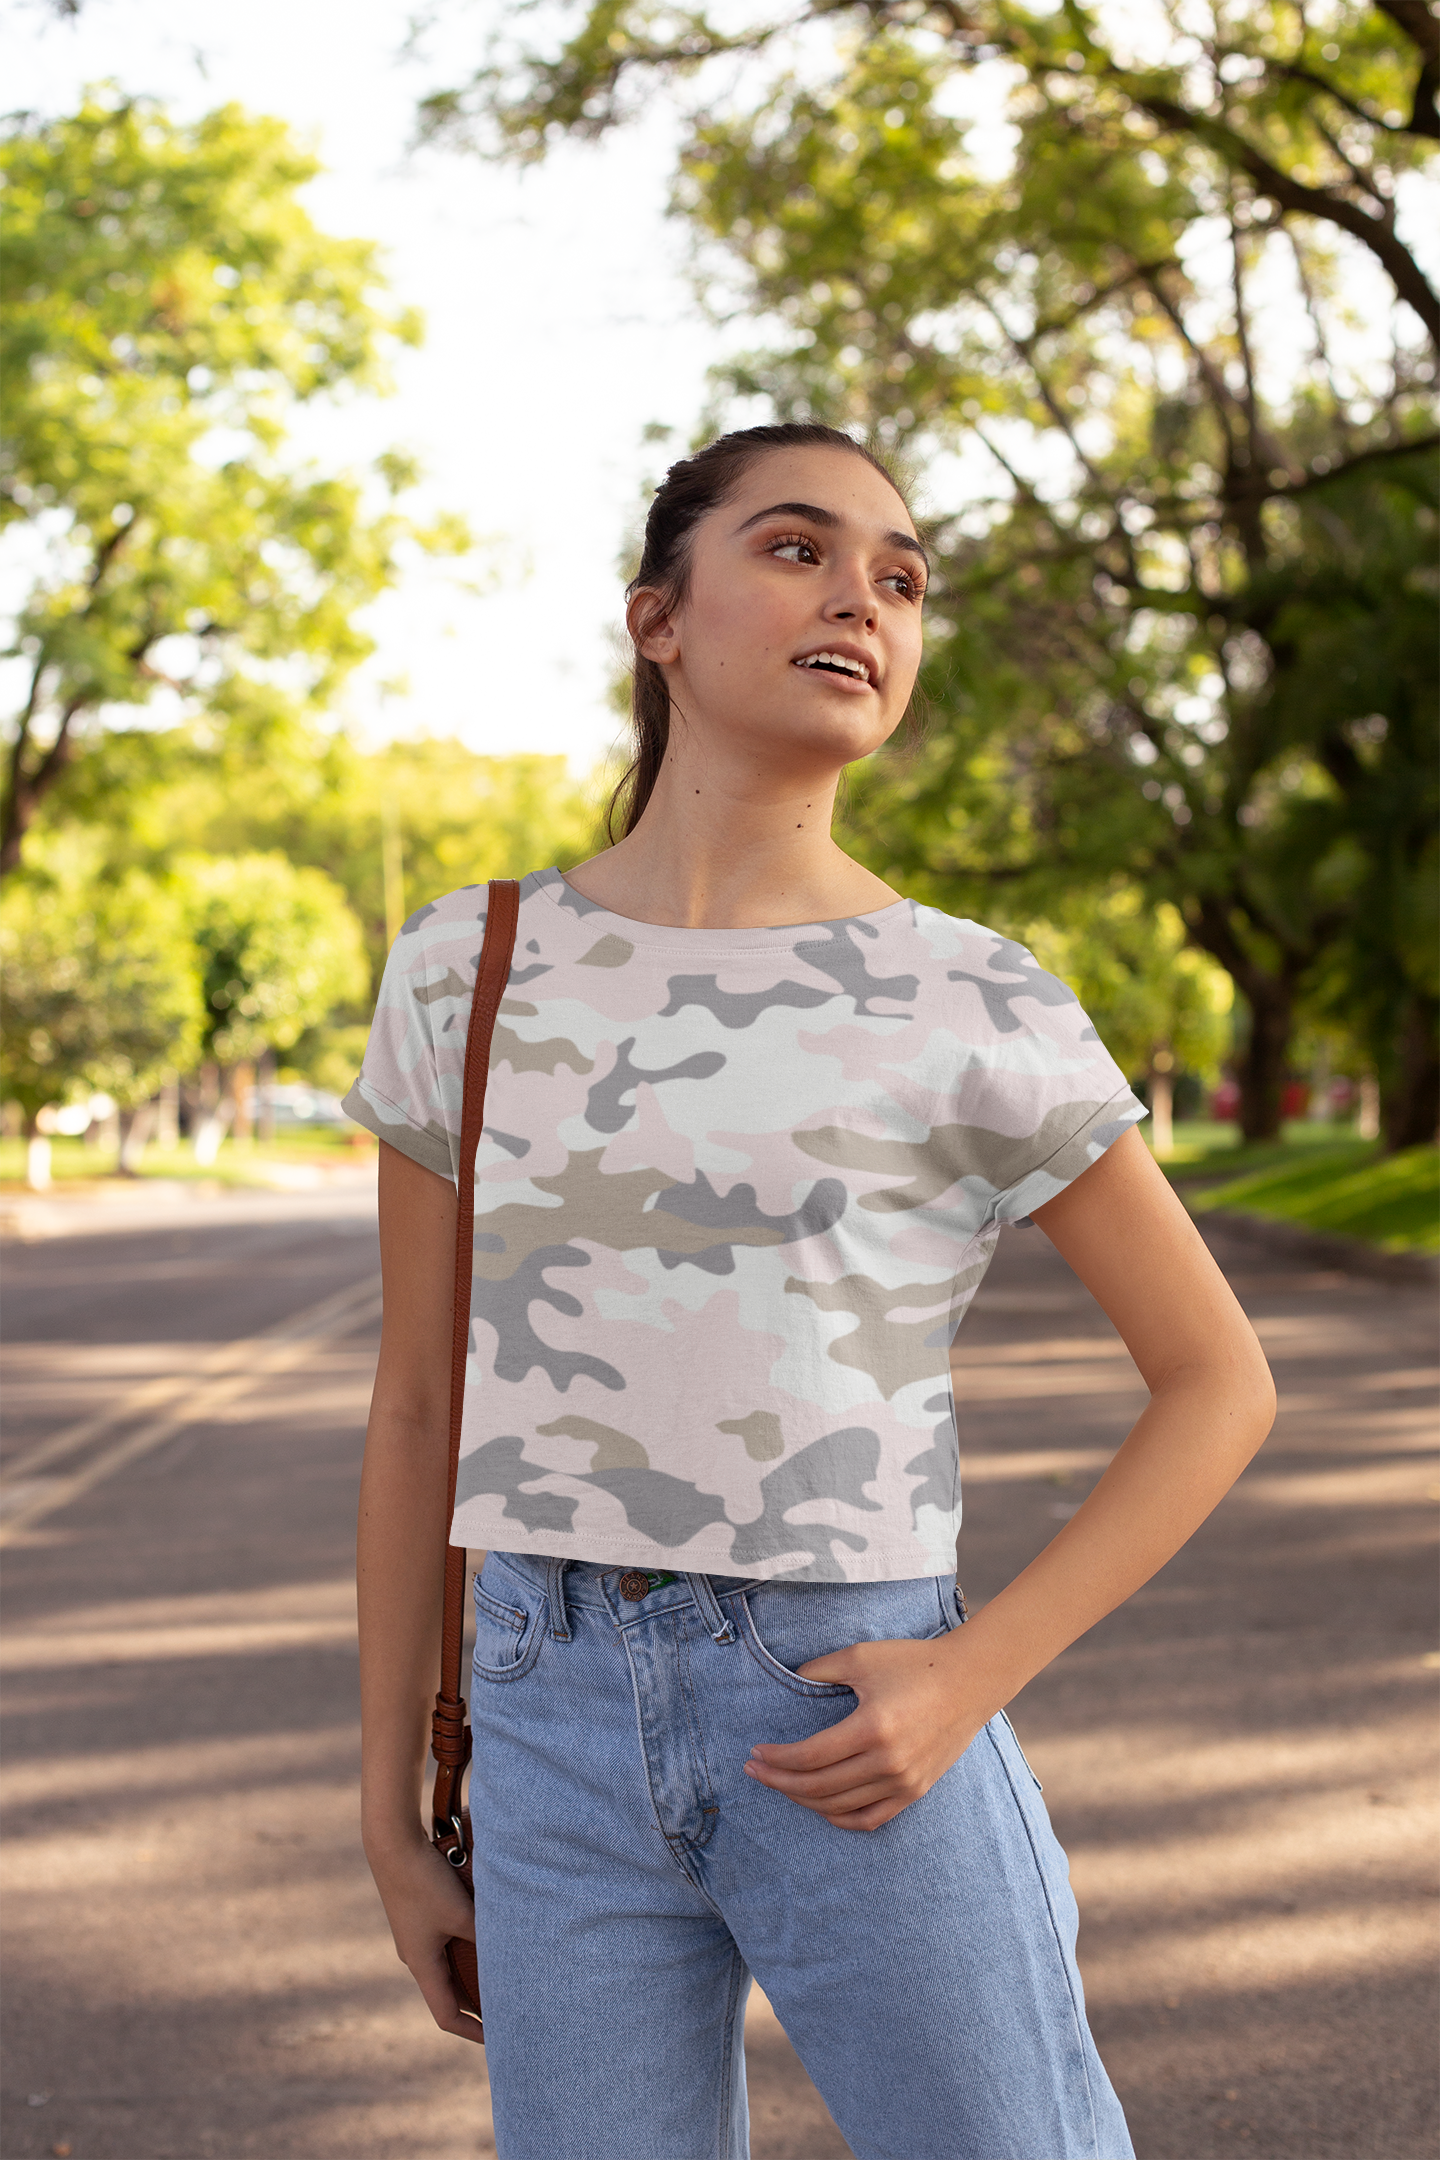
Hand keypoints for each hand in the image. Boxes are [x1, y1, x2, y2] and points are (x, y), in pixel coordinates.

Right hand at [364, 1822, 483, 2042]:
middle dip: (475, 2005)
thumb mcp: (462, 1913)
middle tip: (505, 2009)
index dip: (471, 2031)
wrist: (392, 1843)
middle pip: (447, 1993)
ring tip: (501, 1977)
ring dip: (471, 1975)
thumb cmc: (426, 1881)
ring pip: (447, 1966)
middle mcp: (416, 1955)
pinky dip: (465, 1949)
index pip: (446, 2014)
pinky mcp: (418, 1915)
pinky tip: (485, 1935)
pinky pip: (444, 1943)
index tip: (496, 2040)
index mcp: (422, 1964)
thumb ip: (485, 1936)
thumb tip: (513, 1952)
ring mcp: (415, 1935)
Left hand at [743, 1632, 985, 1831]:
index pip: (811, 1757)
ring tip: (780, 1783)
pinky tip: (819, 1807)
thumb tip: (788, 1681)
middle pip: (819, 1787)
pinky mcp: (915, 1791)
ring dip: (802, 1800)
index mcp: (873, 1727)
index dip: (777, 1758)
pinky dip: (840, 1818)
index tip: (755, 1752)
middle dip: (779, 1781)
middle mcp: (889, 1762)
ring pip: (839, 1807)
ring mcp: (904, 1782)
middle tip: (755, 1770)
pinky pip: (869, 1819)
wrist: (970, 1680)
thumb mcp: (862, 1656)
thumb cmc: (914, 1663)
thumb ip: (819, 1669)